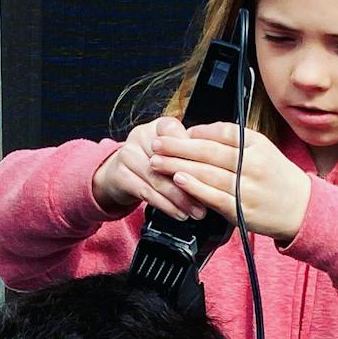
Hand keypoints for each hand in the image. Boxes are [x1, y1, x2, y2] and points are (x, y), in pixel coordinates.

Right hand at [93, 116, 207, 221]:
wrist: (118, 174)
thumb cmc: (152, 162)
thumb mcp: (172, 153)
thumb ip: (191, 156)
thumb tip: (219, 171)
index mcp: (160, 125)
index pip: (181, 137)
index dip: (195, 156)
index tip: (213, 174)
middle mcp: (141, 135)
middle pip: (170, 161)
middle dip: (191, 184)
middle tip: (207, 201)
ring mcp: (127, 154)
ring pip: (159, 179)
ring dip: (180, 199)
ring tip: (196, 212)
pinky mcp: (118, 174)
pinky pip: (146, 192)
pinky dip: (165, 205)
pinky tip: (178, 213)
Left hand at [150, 123, 312, 242]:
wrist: (301, 208)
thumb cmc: (275, 177)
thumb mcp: (261, 149)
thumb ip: (231, 139)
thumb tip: (196, 133)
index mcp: (257, 145)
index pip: (221, 133)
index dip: (194, 133)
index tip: (172, 132)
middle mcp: (253, 164)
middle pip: (209, 152)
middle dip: (178, 147)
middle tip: (155, 144)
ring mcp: (247, 187)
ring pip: (208, 173)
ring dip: (179, 166)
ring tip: (158, 161)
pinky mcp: (241, 209)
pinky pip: (214, 196)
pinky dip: (195, 187)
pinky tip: (179, 180)